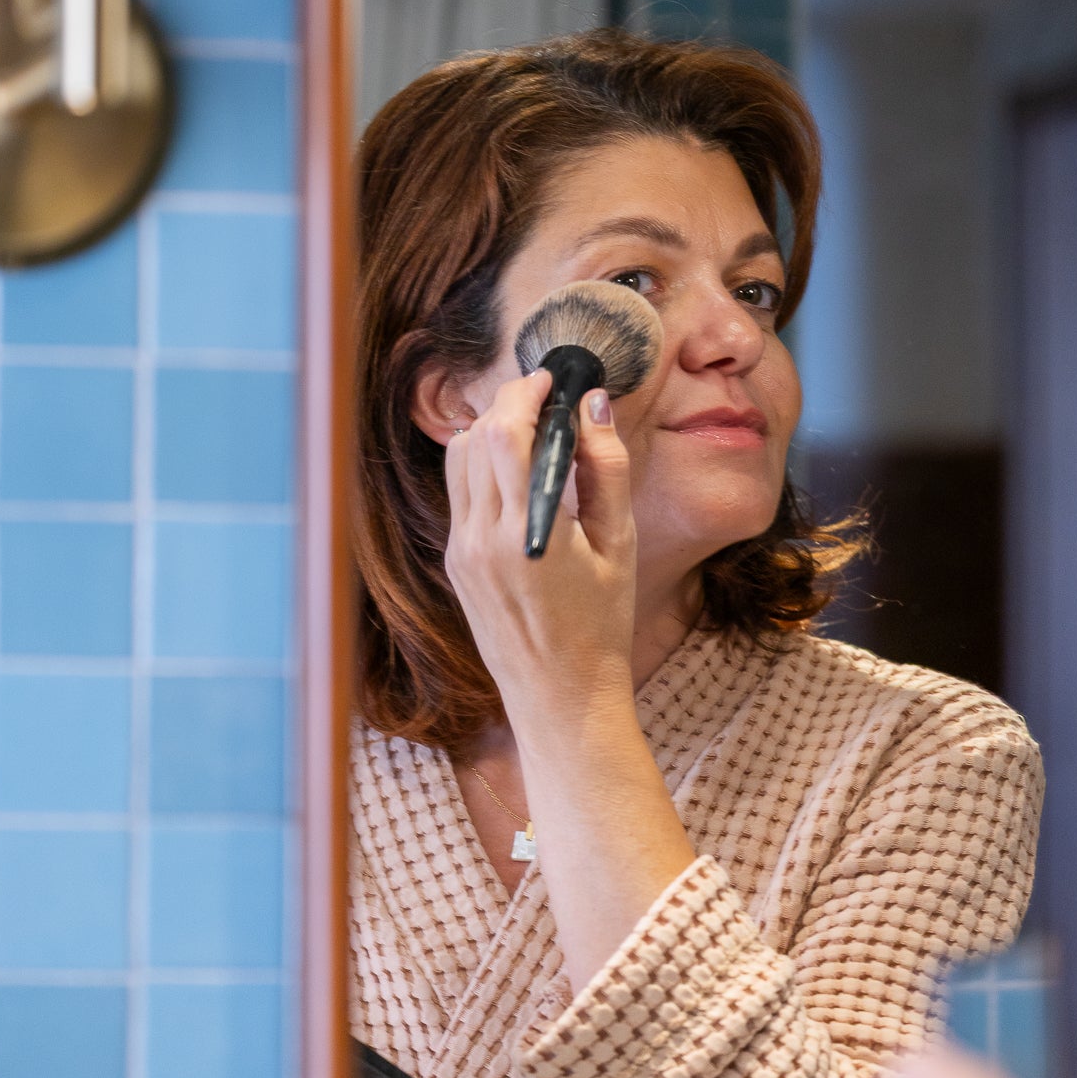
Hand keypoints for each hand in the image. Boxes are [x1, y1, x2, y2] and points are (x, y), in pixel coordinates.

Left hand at [443, 370, 636, 739]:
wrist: (561, 697)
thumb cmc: (603, 625)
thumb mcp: (622, 546)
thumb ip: (607, 469)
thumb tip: (592, 405)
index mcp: (527, 533)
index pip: (505, 433)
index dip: (525, 393)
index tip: (552, 380)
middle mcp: (481, 539)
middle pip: (475, 437)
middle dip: (507, 403)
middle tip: (545, 397)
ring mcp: (461, 552)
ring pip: (457, 460)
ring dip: (488, 430)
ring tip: (531, 431)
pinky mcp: (455, 564)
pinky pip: (458, 493)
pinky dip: (480, 466)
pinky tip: (516, 472)